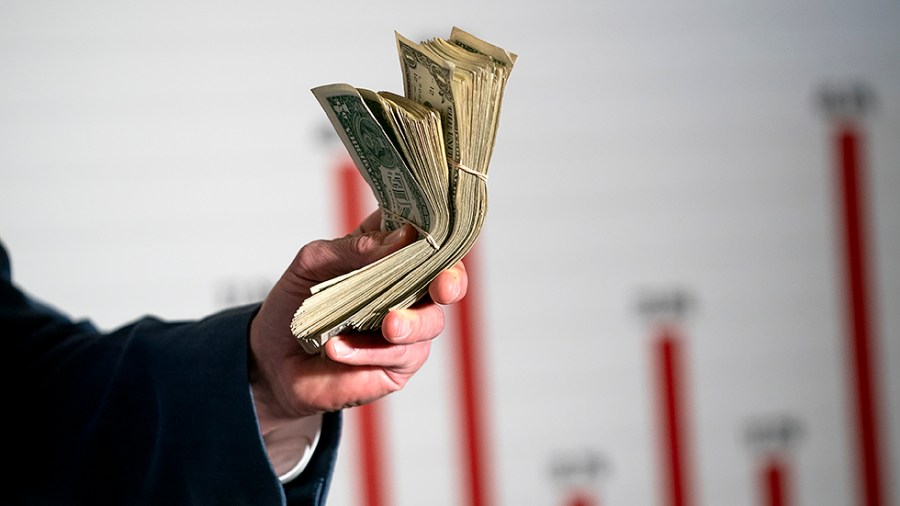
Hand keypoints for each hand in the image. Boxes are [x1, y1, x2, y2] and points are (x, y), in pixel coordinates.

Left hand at [248, 210, 467, 430]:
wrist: (271, 362)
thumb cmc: (294, 305)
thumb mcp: (312, 264)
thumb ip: (353, 249)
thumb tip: (401, 240)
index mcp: (388, 250)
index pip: (424, 231)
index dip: (435, 228)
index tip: (432, 228)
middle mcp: (406, 286)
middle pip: (447, 277)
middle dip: (451, 280)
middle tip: (442, 285)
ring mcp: (407, 326)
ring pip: (431, 321)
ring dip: (410, 322)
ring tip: (387, 324)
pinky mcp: (399, 363)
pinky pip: (402, 354)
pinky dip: (368, 351)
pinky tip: (337, 348)